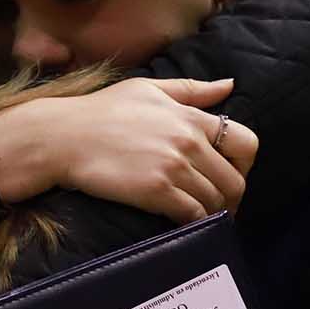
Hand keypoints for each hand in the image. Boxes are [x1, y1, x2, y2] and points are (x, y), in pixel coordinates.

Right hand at [0, 78, 258, 222]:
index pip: (246, 143)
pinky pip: (194, 215)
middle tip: (219, 208)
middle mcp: (189, 142)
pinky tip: (184, 223)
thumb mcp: (149, 88)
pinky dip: (195, 223)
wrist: (63, 137)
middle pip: (235, 181)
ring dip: (213, 213)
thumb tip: (229, 85)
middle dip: (232, 198)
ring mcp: (174, 167)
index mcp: (191, 117)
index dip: (244, 165)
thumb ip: (192, 90)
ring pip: (216, 201)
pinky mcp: (156, 191)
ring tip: (201, 218)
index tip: (231, 176)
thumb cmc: (101, 111)